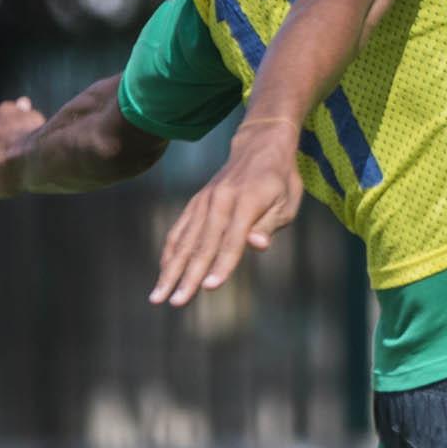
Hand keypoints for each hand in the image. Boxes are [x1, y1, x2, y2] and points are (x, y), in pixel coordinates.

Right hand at [151, 121, 302, 306]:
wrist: (259, 145)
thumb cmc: (280, 180)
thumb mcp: (288, 201)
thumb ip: (270, 224)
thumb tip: (257, 245)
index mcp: (247, 202)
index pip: (232, 240)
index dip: (222, 265)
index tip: (208, 288)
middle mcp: (220, 201)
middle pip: (202, 244)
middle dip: (188, 276)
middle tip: (176, 302)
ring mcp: (204, 201)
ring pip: (184, 240)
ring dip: (170, 270)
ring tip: (158, 295)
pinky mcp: (196, 203)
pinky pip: (179, 230)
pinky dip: (170, 253)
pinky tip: (163, 273)